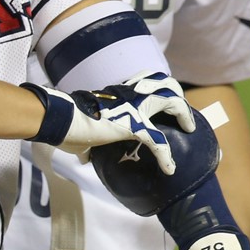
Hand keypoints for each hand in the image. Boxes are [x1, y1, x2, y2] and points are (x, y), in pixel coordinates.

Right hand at [25, 71, 194, 174]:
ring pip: (170, 99)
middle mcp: (130, 94)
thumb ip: (90, 140)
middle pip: (165, 83)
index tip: (168, 103)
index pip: (147, 81)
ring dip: (183, 113)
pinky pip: (157, 140)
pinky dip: (166, 155)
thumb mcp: (84, 128)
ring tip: (189, 128)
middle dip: (179, 97)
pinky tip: (170, 169)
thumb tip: (86, 156)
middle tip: (182, 116)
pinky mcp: (132, 125)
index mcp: (119, 92)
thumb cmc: (67, 123)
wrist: (60, 119)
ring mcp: (133, 107)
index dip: (161, 90)